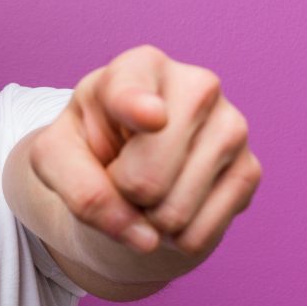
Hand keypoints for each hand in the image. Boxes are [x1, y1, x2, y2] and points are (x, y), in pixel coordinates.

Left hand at [29, 45, 261, 257]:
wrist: (128, 163)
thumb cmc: (88, 146)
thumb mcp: (55, 158)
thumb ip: (81, 191)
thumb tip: (145, 237)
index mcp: (138, 67)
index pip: (134, 94)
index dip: (137, 109)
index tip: (150, 117)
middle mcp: (196, 86)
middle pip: (145, 180)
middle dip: (119, 196)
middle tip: (120, 172)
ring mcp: (231, 126)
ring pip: (173, 213)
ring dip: (146, 219)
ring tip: (145, 187)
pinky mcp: (251, 169)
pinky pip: (200, 233)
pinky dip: (174, 238)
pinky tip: (173, 204)